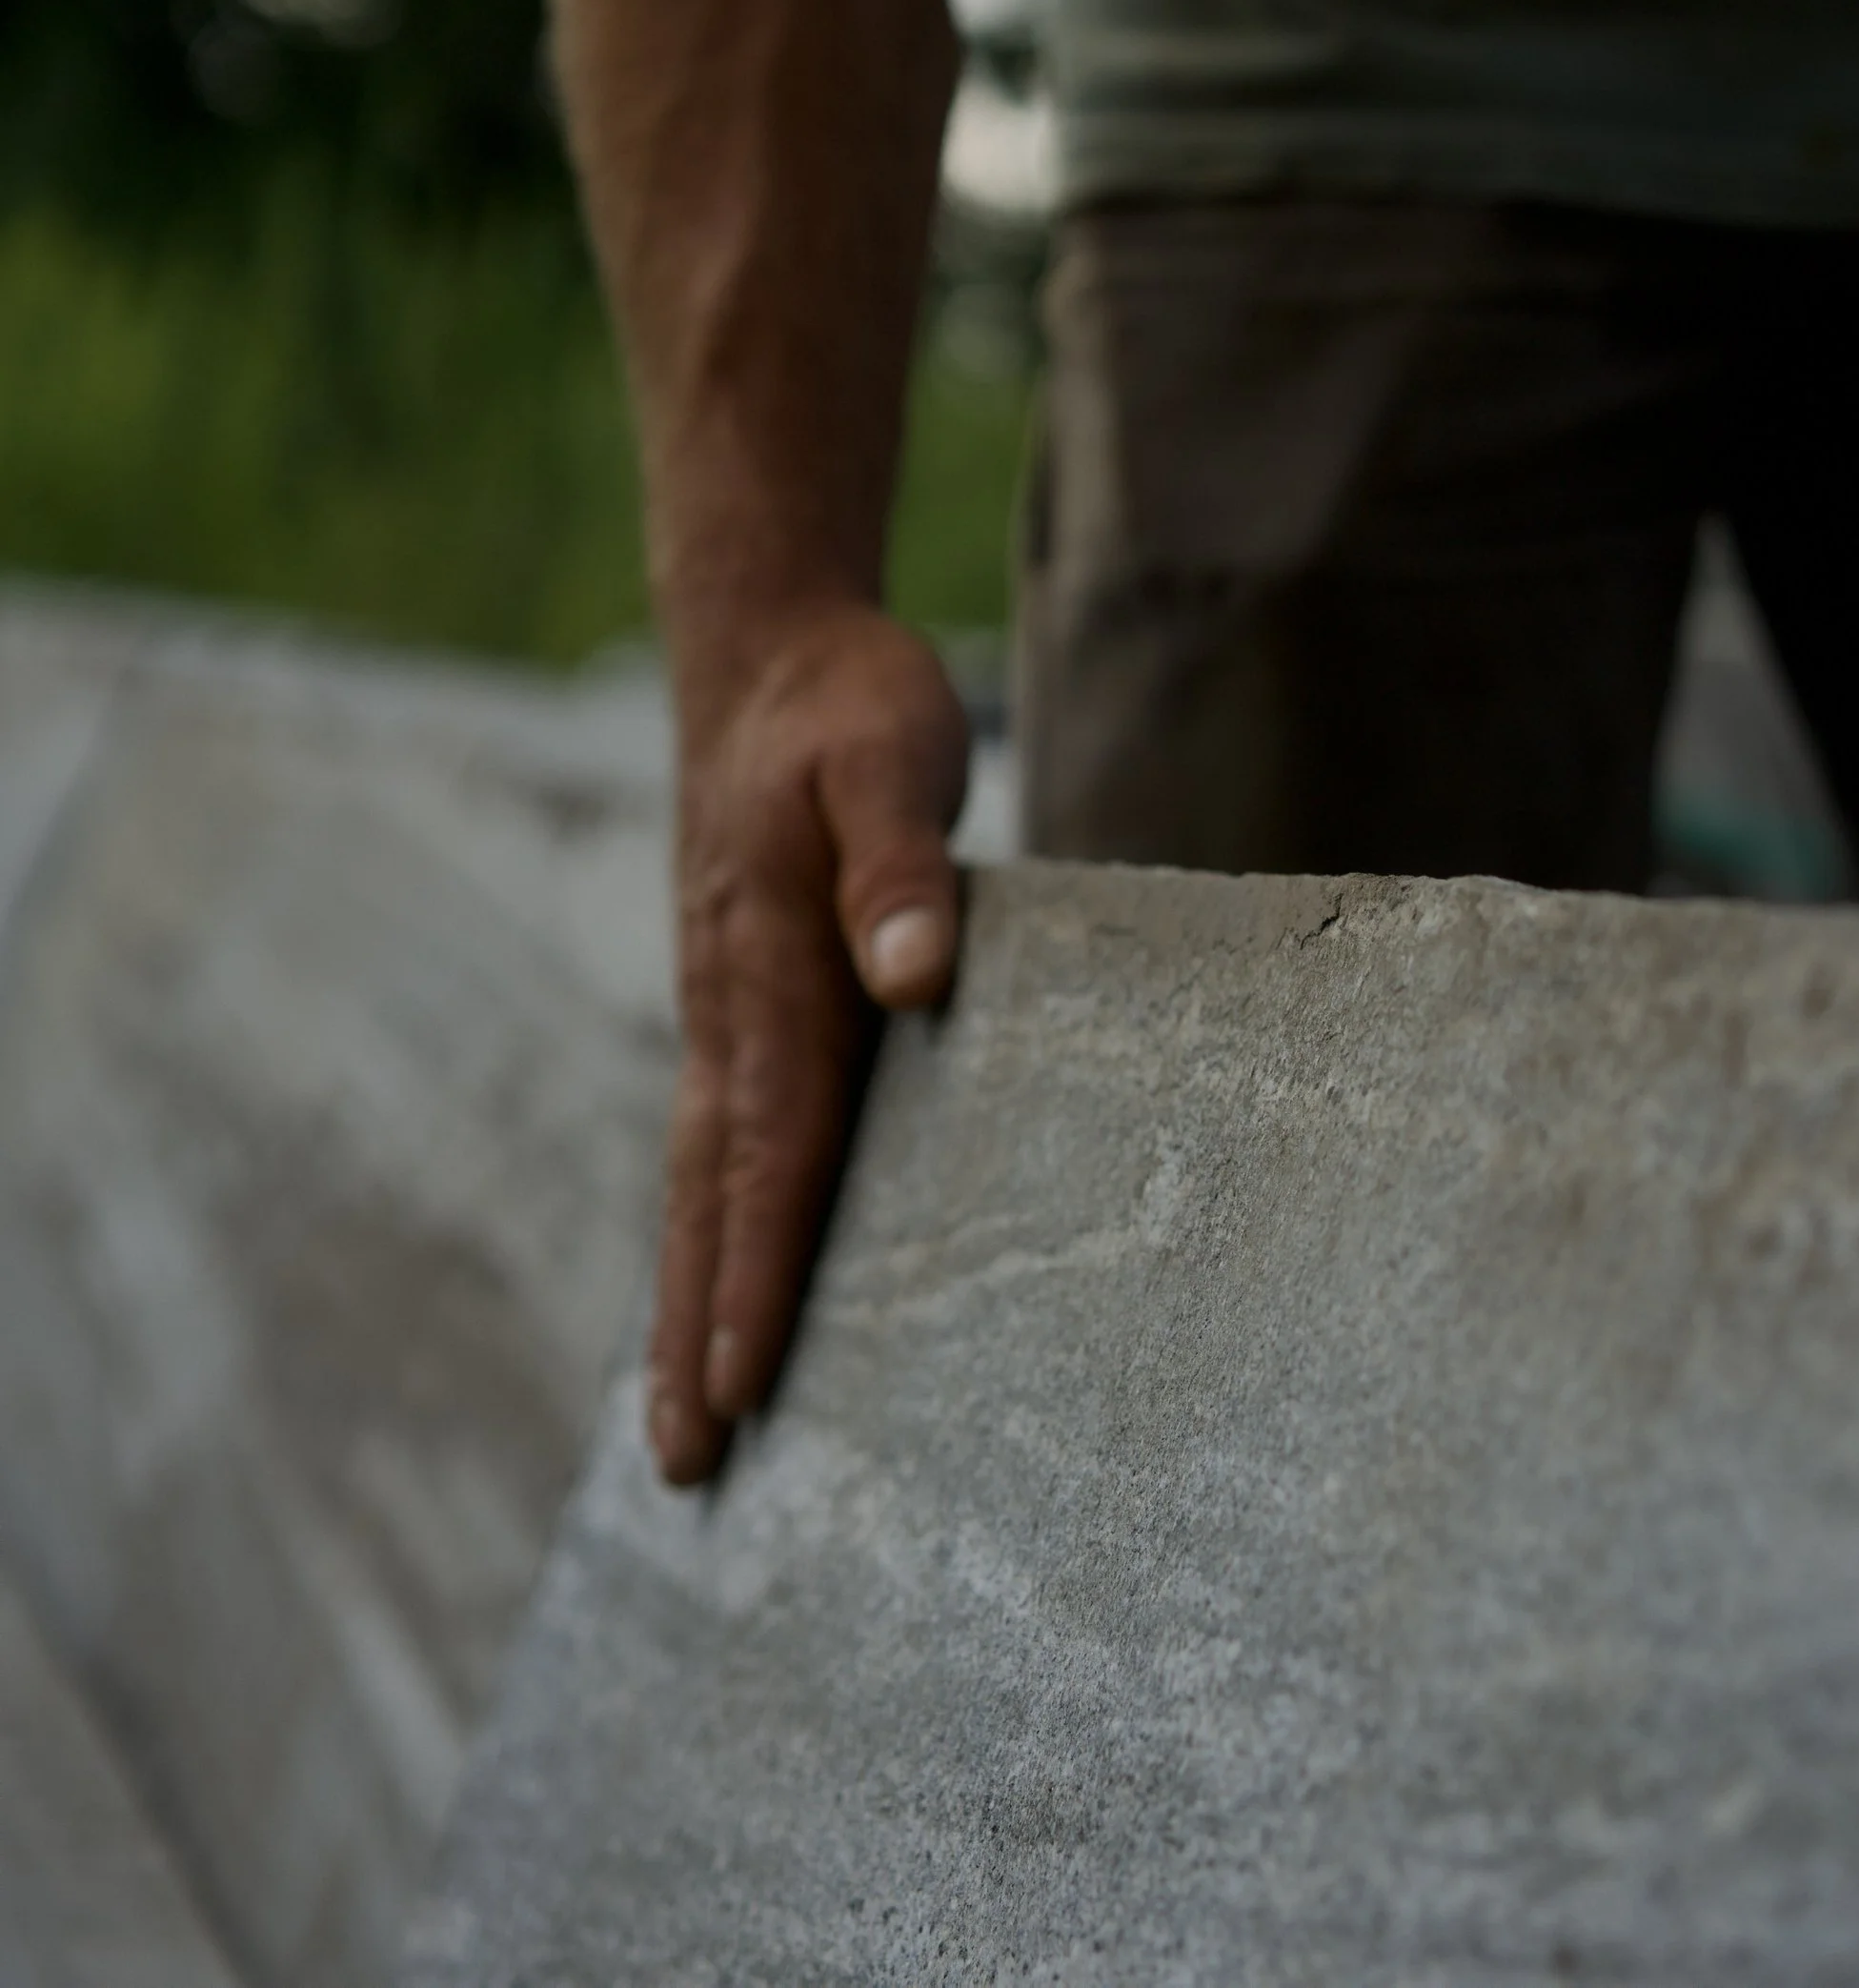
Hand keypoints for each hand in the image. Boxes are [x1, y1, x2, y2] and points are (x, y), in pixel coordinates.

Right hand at [648, 599, 969, 1486]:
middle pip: (713, 1197)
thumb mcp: (889, 758)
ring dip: (690, 1299)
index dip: (760, 1267)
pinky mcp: (740, 1008)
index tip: (745, 1379)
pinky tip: (719, 1291)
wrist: (767, 655)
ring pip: (702, 1184)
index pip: (771, 1146)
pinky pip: (719, 1145)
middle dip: (695, 1329)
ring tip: (680, 1428)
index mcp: (771, 970)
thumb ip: (902, 864)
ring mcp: (724, 1016)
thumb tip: (916, 974)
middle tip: (682, 1465)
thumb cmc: (847, 709)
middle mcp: (731, 1013)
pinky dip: (709, 1233)